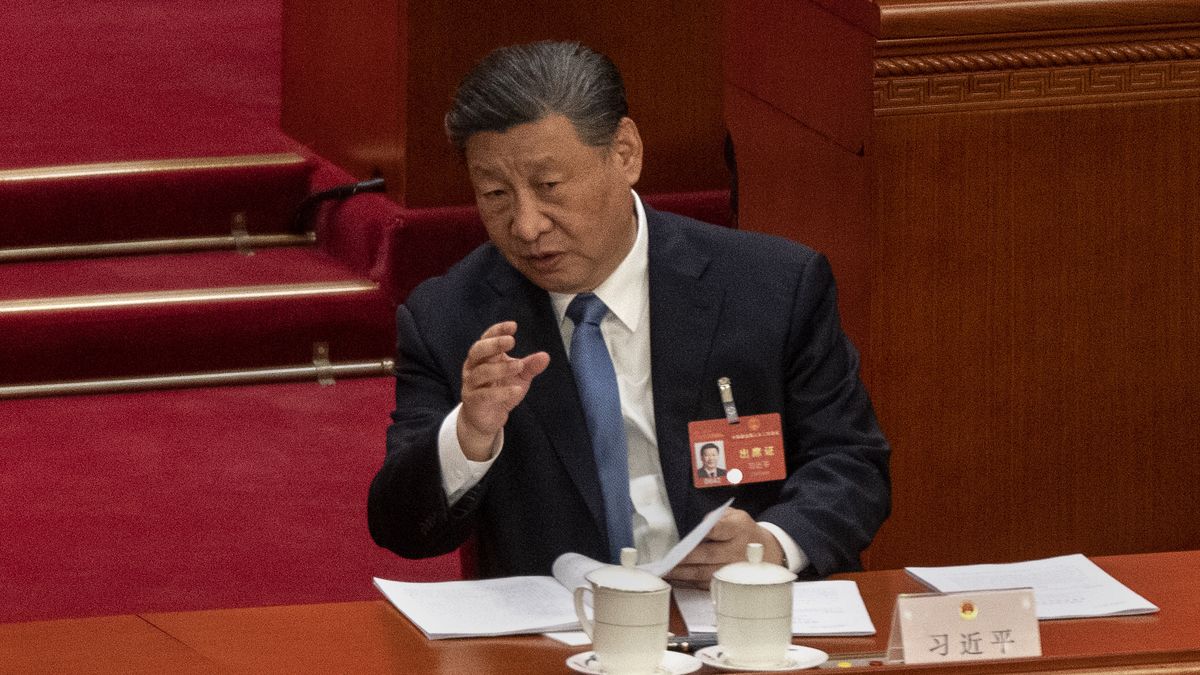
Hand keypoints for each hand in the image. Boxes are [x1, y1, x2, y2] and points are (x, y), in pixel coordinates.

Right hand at [457, 321, 549, 460]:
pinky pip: (485, 395)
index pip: (486, 338)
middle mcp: (473, 368)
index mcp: (483, 357)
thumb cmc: (500, 391)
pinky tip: (517, 390)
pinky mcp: (473, 401)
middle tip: (511, 341)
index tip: (513, 326)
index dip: (497, 331)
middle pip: (477, 351)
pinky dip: (501, 392)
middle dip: (494, 344)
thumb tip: (545, 356)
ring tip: (519, 365)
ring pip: (481, 373)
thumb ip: (530, 366)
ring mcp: (471, 384)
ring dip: (501, 368)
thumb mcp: (519, 377)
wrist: (486, 418)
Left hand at [664, 508, 784, 587]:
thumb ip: (718, 517)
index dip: (706, 531)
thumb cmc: (743, 532)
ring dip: (682, 573)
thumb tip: (701, 524)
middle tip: (665, 558)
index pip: (721, 529)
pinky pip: (704, 585)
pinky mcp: (727, 583)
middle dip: (685, 557)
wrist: (768, 553)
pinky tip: (673, 579)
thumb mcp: (736, 516)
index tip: (691, 533)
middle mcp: (736, 551)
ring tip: (663, 571)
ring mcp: (732, 570)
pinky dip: (687, 583)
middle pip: (708, 554)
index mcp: (738, 529)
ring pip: (704, 573)